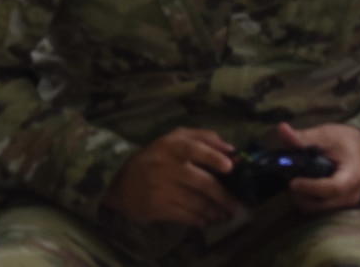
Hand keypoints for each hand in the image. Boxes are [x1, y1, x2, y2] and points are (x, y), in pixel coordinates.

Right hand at [102, 127, 240, 227]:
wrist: (121, 180)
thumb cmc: (155, 157)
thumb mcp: (173, 139)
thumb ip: (202, 138)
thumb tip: (232, 150)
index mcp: (171, 146)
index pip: (193, 148)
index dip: (212, 156)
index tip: (230, 167)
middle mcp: (166, 166)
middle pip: (202, 182)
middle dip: (224, 196)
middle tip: (238, 205)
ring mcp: (162, 189)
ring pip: (198, 203)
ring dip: (216, 212)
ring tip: (227, 215)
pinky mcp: (159, 208)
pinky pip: (187, 217)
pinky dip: (202, 221)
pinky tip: (210, 220)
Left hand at [275, 121, 359, 213]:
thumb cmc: (345, 140)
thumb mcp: (325, 134)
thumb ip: (303, 137)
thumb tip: (282, 129)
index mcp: (352, 176)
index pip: (332, 188)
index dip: (310, 187)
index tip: (293, 182)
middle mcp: (351, 194)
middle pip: (322, 204)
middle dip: (302, 195)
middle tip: (289, 179)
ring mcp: (347, 203)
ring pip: (318, 210)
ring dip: (303, 198)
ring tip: (295, 181)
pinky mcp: (340, 206)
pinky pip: (320, 209)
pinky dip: (308, 199)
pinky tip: (302, 186)